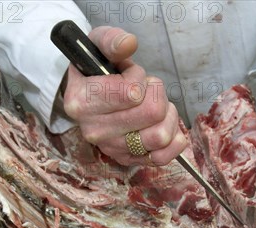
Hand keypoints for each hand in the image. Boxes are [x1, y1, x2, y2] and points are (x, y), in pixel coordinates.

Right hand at [62, 26, 186, 165]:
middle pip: (152, 113)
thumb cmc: (97, 69)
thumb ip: (112, 40)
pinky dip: (173, 140)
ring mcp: (112, 148)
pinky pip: (163, 157)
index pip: (132, 92)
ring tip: (156, 107)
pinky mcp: (128, 160)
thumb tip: (129, 43)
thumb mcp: (98, 46)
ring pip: (161, 135)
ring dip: (167, 116)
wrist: (89, 96)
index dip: (139, 78)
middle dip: (157, 95)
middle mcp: (94, 130)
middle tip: (146, 90)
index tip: (130, 75)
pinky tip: (164, 125)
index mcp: (81, 102)